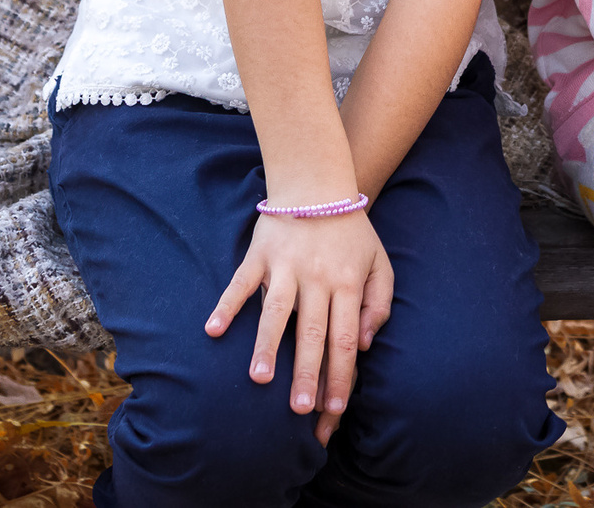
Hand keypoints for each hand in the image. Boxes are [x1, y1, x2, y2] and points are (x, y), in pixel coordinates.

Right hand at [207, 209, 394, 438]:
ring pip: (276, 311)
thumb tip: (363, 345)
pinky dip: (227, 305)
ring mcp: (286, 265)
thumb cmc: (351, 232)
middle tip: (300, 409)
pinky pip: (240, 283)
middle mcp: (317, 276)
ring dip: (267, 346)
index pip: (344, 337)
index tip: (333, 408)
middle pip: (312, 331)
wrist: (318, 183)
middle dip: (307, 372)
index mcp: (348, 282)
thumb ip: (379, 304)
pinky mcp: (259, 254)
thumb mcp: (379, 263)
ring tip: (259, 379)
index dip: (339, 374)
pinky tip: (214, 330)